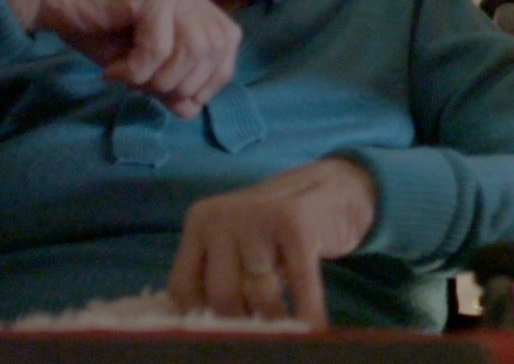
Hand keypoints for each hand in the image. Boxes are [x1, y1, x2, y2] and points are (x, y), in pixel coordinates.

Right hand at [0, 0, 239, 118]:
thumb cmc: (92, 26)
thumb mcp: (140, 60)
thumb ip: (170, 79)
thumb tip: (192, 108)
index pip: (228, 43)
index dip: (210, 79)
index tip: (176, 97)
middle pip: (215, 49)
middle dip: (181, 82)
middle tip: (141, 87)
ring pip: (192, 50)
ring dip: (158, 79)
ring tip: (126, 78)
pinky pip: (159, 48)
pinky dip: (136, 71)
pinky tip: (111, 71)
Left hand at [167, 158, 376, 328]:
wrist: (331, 185)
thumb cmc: (277, 227)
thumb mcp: (236, 243)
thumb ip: (217, 273)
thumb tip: (209, 325)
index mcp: (201, 221)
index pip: (182, 286)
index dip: (200, 315)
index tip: (220, 328)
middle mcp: (222, 216)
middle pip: (221, 295)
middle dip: (243, 319)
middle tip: (259, 323)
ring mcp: (259, 217)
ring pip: (258, 293)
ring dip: (275, 317)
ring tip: (285, 322)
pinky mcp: (296, 224)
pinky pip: (299, 282)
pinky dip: (307, 311)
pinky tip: (313, 326)